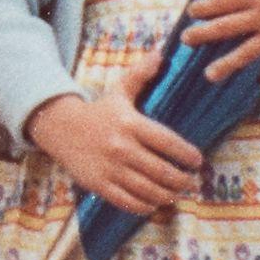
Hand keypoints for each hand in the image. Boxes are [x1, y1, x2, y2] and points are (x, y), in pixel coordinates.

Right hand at [23, 60, 203, 215]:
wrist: (60, 128)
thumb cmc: (98, 111)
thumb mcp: (119, 91)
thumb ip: (141, 75)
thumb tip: (160, 54)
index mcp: (130, 123)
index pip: (166, 141)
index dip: (186, 154)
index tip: (198, 160)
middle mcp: (121, 147)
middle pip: (161, 170)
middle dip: (182, 180)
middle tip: (192, 182)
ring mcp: (110, 168)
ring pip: (147, 189)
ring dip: (167, 195)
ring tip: (177, 193)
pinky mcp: (99, 184)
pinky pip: (127, 201)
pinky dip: (144, 206)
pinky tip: (154, 204)